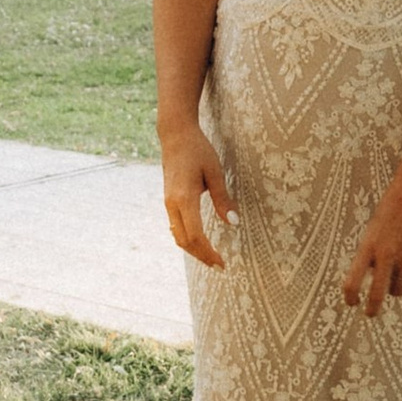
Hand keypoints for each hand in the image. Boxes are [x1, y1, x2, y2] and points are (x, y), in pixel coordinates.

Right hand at [161, 129, 235, 268]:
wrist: (175, 136)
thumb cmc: (197, 150)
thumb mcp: (215, 172)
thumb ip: (223, 198)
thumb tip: (233, 222)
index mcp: (184, 198)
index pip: (195, 236)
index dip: (208, 252)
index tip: (222, 263)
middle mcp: (172, 204)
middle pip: (184, 241)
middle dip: (201, 256)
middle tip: (219, 265)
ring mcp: (168, 203)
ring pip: (178, 236)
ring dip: (194, 249)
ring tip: (211, 257)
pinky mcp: (169, 201)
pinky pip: (176, 227)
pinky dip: (187, 239)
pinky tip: (199, 242)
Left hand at [341, 169, 401, 316]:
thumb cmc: (389, 211)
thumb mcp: (372, 232)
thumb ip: (369, 255)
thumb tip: (368, 278)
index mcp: (368, 248)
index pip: (352, 282)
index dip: (350, 297)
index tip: (352, 302)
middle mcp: (386, 255)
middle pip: (377, 295)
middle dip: (372, 309)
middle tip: (369, 314)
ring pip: (397, 290)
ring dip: (393, 288)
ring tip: (392, 277)